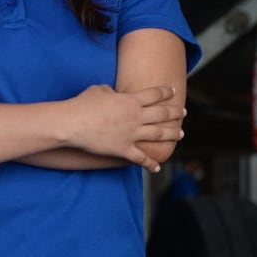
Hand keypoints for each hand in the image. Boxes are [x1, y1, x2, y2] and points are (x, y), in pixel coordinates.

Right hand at [63, 84, 184, 171]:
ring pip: (158, 135)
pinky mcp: (124, 149)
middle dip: (175, 113)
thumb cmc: (83, 104)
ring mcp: (132, 134)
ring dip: (172, 134)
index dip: (165, 92)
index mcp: (130, 100)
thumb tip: (113, 94)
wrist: (73, 123)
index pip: (154, 95)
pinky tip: (157, 167)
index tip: (173, 91)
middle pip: (162, 114)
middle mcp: (136, 117)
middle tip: (183, 112)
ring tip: (181, 134)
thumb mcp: (98, 90)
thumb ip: (110, 91)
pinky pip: (141, 158)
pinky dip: (150, 164)